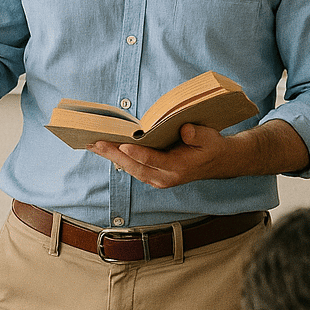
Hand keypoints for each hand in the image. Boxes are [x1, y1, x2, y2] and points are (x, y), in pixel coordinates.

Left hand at [89, 122, 230, 189]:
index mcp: (179, 168)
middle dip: (114, 154)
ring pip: (130, 169)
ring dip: (111, 157)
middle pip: (135, 166)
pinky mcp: (152, 176)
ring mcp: (157, 179)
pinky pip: (131, 168)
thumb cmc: (211, 147)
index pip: (155, 160)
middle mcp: (165, 177)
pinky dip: (117, 158)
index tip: (124, 145)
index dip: (138, 153)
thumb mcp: (211, 138)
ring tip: (93, 145)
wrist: (217, 162)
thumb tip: (185, 131)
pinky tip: (104, 149)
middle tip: (97, 142)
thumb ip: (198, 135)